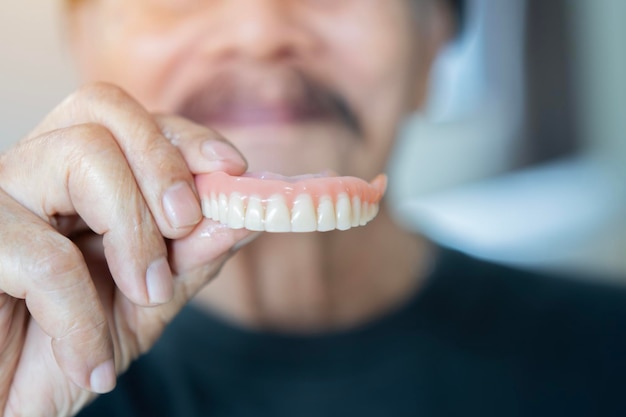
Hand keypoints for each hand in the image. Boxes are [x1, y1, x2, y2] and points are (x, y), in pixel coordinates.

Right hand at [0, 83, 251, 416]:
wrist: (7, 406)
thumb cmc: (66, 352)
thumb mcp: (146, 304)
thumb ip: (191, 258)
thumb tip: (243, 216)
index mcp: (76, 179)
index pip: (132, 119)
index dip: (186, 137)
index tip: (234, 170)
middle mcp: (33, 173)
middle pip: (104, 108)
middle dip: (164, 164)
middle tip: (186, 225)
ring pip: (81, 155)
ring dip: (135, 234)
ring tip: (145, 298)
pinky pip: (44, 255)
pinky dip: (82, 316)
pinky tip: (90, 362)